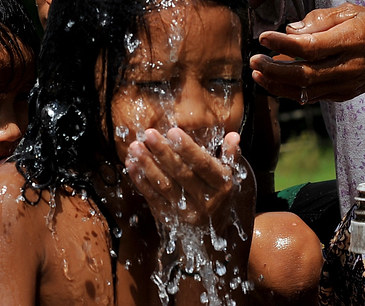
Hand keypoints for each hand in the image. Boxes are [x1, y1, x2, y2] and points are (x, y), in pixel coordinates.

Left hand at [124, 127, 251, 226]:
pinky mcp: (169, 218)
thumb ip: (231, 155)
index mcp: (222, 186)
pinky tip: (131, 165)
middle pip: (181, 174)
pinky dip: (140, 181)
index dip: (188, 148)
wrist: (212, 234)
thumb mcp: (231, 176)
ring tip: (135, 147)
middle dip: (163, 152)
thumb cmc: (219, 194)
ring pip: (164, 186)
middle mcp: (205, 200)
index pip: (203, 165)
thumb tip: (233, 135)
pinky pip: (153, 197)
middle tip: (148, 134)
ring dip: (147, 165)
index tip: (172, 131)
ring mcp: (186, 212)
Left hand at [252, 3, 364, 102]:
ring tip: (257, 73)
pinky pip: (311, 96)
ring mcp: (345, 84)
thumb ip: (320, 19)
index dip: (283, 44)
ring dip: (277, 84)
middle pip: (303, 74)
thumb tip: (290, 30)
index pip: (310, 46)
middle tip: (253, 60)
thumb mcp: (351, 11)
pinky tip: (274, 81)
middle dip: (273, 69)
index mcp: (350, 41)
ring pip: (305, 90)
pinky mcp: (343, 95)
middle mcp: (347, 66)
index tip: (263, 36)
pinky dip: (290, 91)